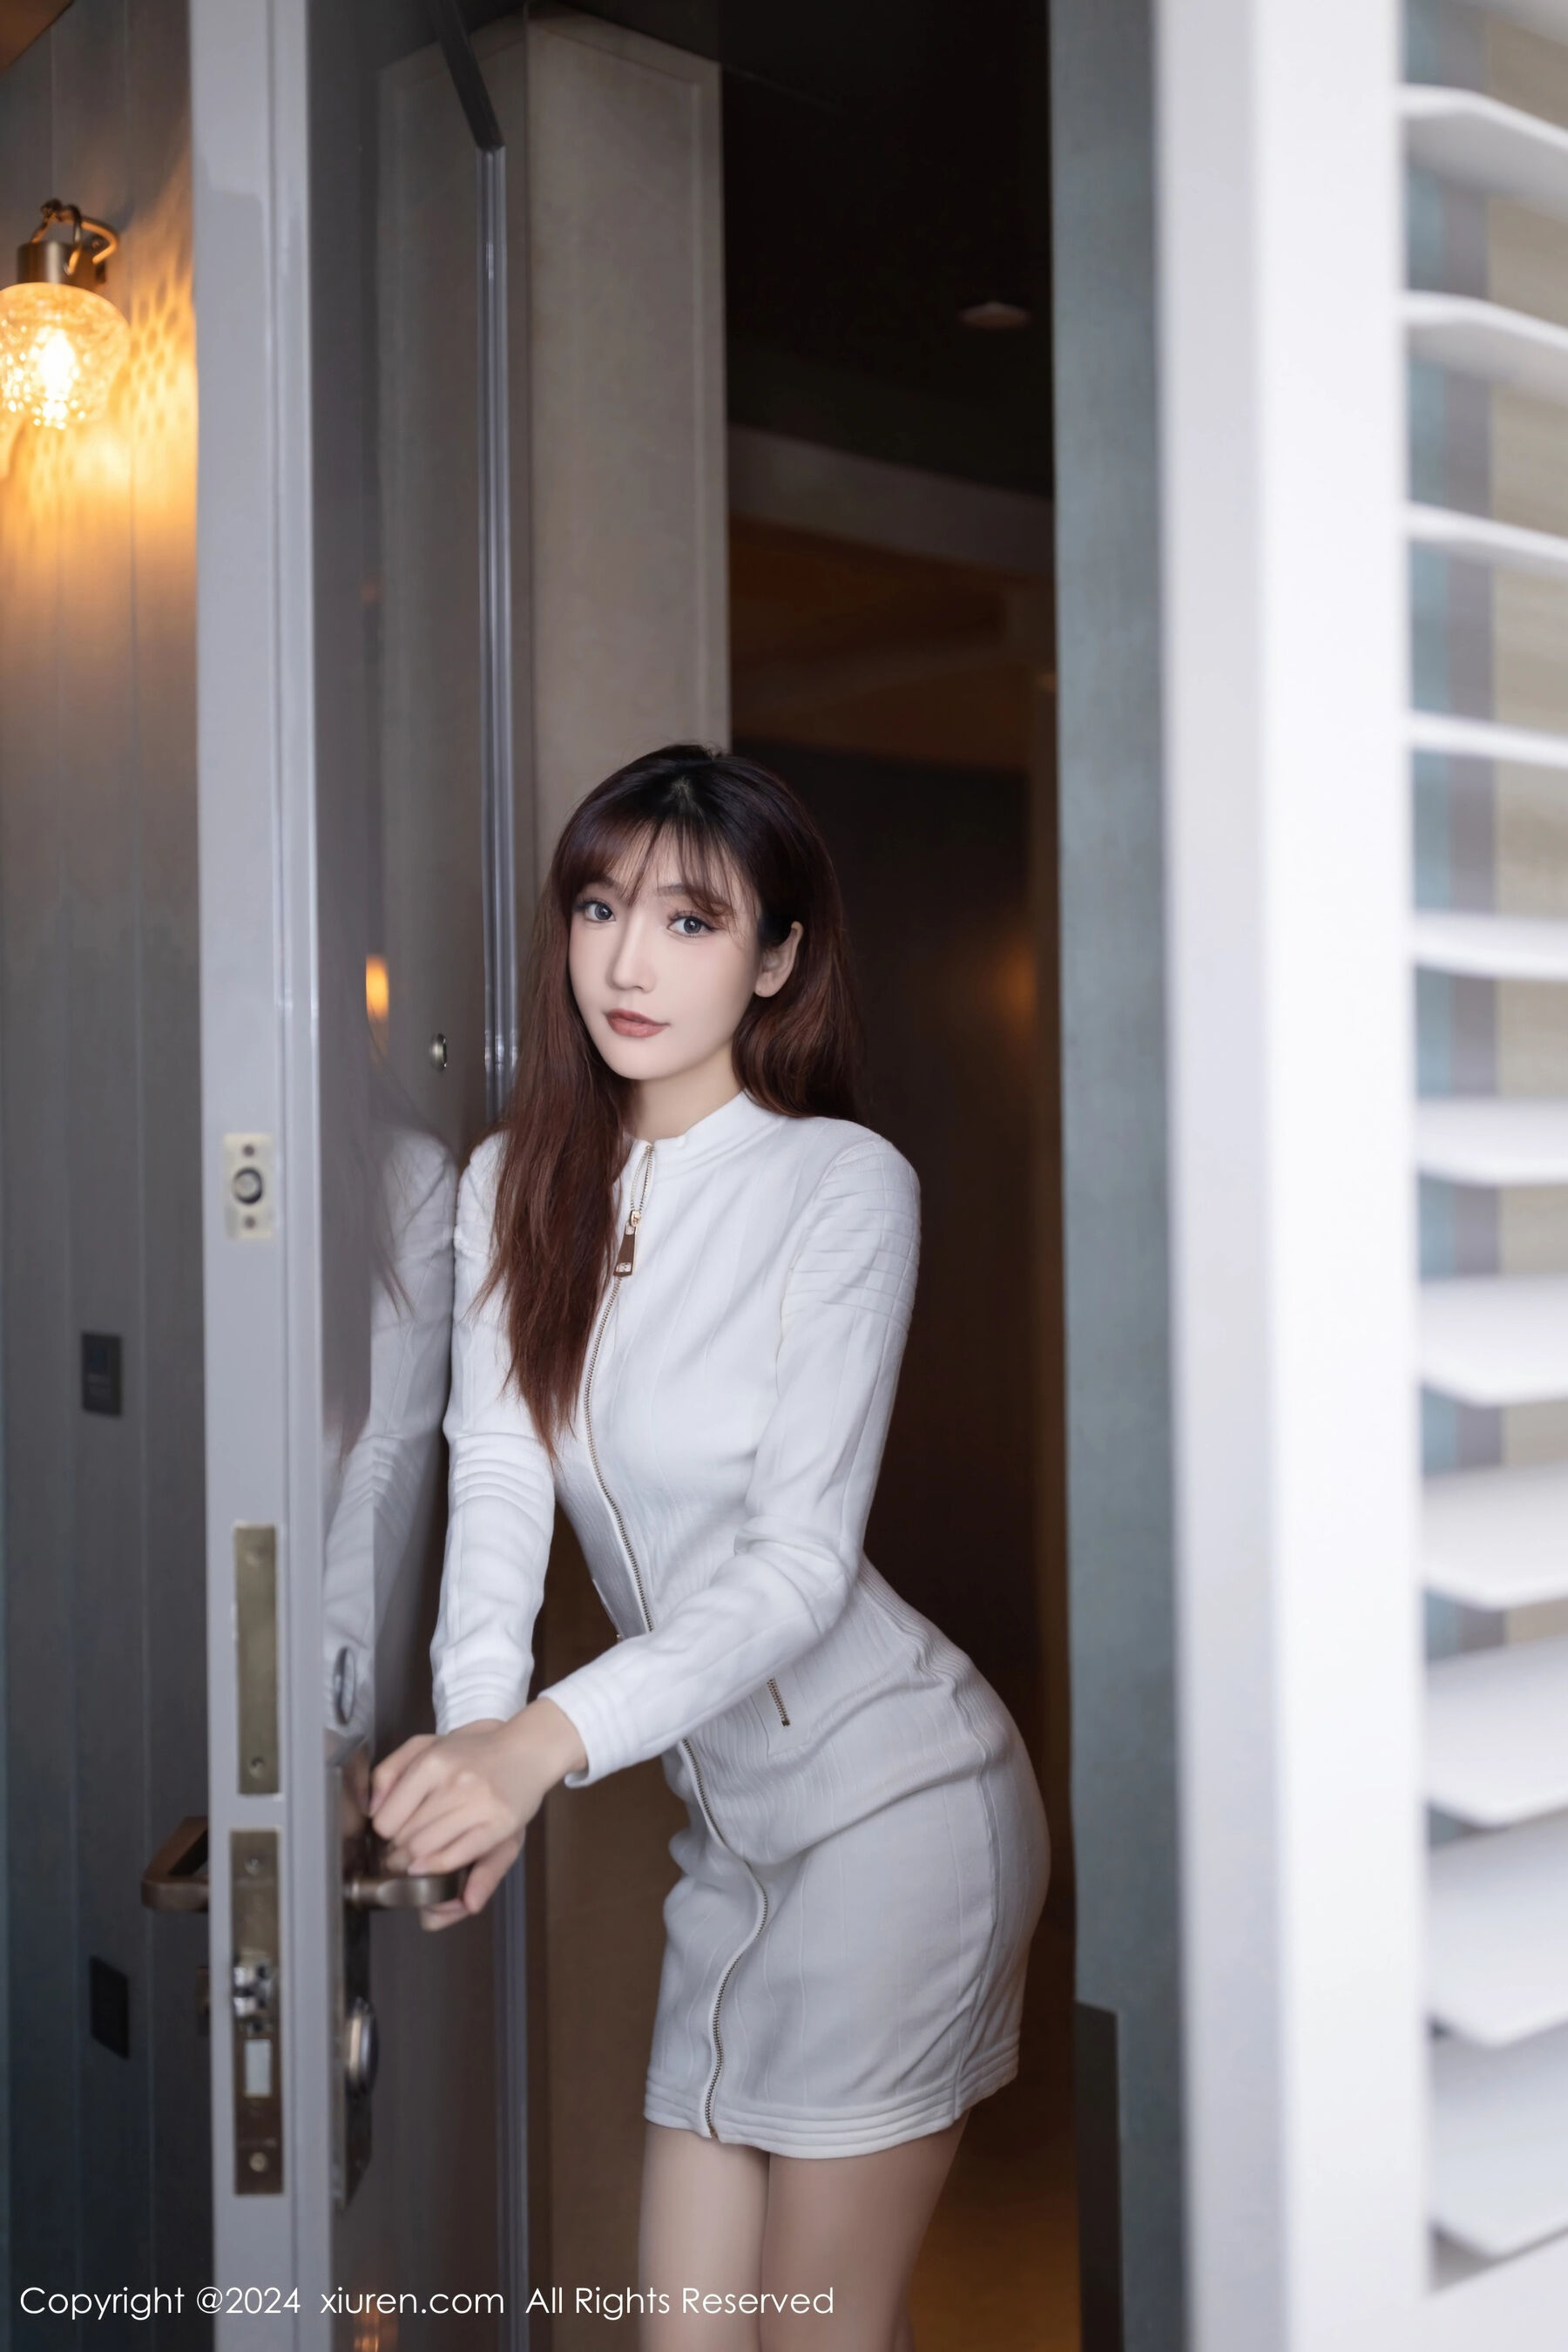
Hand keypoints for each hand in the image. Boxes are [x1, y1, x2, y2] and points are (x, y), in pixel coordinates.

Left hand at [368, 1701, 587, 1932]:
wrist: (526, 1749)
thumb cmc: (471, 1751)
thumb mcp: (426, 1745)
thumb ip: (389, 1771)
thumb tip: (372, 1809)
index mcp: (432, 1762)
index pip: (386, 1819)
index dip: (384, 1833)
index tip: (390, 1833)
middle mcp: (455, 1782)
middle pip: (405, 1839)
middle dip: (396, 1852)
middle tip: (399, 1853)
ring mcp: (480, 1804)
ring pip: (426, 1851)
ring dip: (413, 1863)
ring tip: (413, 1861)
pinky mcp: (500, 1825)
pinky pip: (457, 1857)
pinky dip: (438, 1868)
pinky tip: (429, 1867)